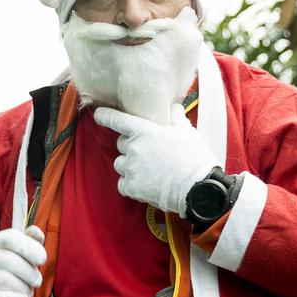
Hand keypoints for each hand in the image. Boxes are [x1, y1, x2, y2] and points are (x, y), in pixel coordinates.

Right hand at [0, 227, 46, 296]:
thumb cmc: (1, 274)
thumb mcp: (13, 255)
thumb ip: (26, 243)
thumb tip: (38, 233)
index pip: (11, 237)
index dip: (30, 247)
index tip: (42, 259)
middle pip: (10, 260)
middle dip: (30, 272)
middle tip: (37, 281)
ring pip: (7, 280)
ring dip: (24, 288)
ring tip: (28, 291)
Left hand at [95, 104, 218, 215]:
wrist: (197, 188)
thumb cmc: (194, 158)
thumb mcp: (187, 131)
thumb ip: (175, 117)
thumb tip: (173, 108)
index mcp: (145, 131)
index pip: (117, 120)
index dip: (105, 116)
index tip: (98, 114)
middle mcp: (133, 148)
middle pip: (121, 144)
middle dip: (131, 147)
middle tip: (149, 154)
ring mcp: (130, 168)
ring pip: (120, 164)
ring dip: (130, 166)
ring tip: (149, 171)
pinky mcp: (130, 187)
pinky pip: (122, 183)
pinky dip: (131, 184)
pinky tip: (146, 184)